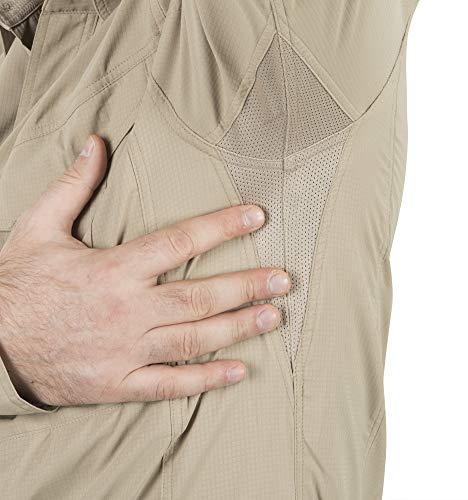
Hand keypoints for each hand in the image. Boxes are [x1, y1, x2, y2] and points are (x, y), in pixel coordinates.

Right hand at [0, 136, 289, 406]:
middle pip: (198, 295)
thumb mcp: (38, 227)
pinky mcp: (118, 382)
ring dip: (238, 328)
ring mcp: (125, 349)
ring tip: (274, 318)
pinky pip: (169, 383)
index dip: (222, 227)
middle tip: (283, 280)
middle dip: (246, 285)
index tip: (256, 218)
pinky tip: (239, 372)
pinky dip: (205, 380)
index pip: (179, 242)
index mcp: (112, 268)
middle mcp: (126, 309)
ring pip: (193, 339)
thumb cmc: (17, 284)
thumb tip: (94, 143)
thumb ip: (73, 186)